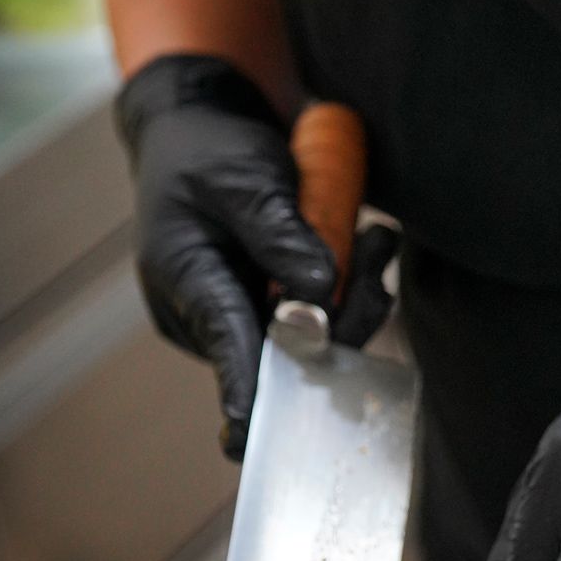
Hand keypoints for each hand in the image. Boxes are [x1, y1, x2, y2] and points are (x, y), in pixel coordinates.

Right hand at [117, 53, 394, 454]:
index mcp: (185, 276)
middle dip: (339, 317)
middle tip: (374, 248)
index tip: (255, 432)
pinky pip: (315, 317)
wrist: (197, 127)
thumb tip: (320, 295)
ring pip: (308, 338)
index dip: (248, 387)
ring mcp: (239, 314)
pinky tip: (368, 242)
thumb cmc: (209, 149)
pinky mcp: (265, 307)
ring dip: (354, 296)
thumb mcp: (243, 177)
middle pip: (281, 350)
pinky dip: (347, 287)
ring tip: (375, 237)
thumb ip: (279, 234)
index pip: (223, 342)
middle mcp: (208, 311)